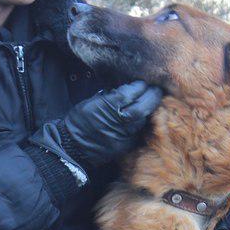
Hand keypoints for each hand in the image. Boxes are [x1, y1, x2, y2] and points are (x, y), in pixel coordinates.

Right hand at [26, 80, 163, 174]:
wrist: (72, 147)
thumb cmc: (79, 121)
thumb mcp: (91, 101)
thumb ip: (110, 95)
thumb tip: (127, 88)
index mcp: (108, 106)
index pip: (131, 93)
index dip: (140, 86)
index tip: (143, 82)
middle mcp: (119, 121)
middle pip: (143, 106)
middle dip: (152, 96)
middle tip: (157, 89)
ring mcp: (124, 135)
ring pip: (144, 119)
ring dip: (149, 109)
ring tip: (152, 101)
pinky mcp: (127, 145)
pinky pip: (139, 131)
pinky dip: (142, 122)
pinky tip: (144, 116)